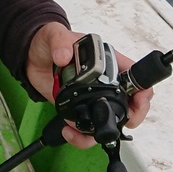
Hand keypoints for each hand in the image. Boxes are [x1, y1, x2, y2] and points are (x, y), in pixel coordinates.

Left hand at [25, 22, 152, 149]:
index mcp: (107, 62)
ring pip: (107, 121)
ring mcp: (91, 97)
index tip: (138, 102)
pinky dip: (80, 136)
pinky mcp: (76, 108)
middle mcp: (103, 82)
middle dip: (130, 118)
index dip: (142, 91)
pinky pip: (85, 128)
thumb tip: (63, 55)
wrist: (29, 56)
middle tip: (125, 123)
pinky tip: (69, 131)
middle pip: (129, 104)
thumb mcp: (55, 35)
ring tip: (85, 133)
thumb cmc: (49, 40)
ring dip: (101, 133)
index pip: (134, 76)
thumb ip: (60, 42)